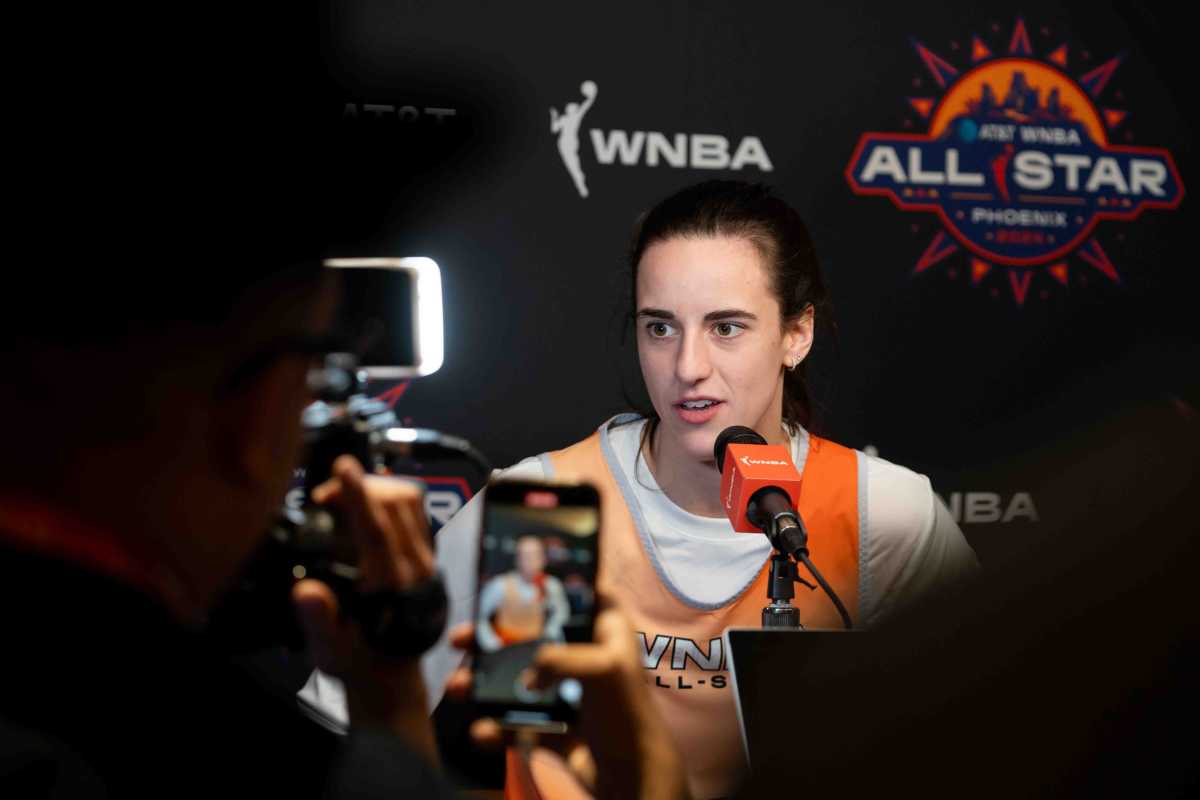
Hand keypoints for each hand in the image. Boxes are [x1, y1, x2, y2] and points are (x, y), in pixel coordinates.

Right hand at [292, 455, 438, 761]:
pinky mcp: (428, 556)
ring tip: (344, 494)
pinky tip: (368, 501)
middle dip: (361, 485)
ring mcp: (425, 560)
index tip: (343, 468)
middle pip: (395, 505)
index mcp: (389, 587)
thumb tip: (307, 591)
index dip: (358, 494)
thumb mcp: (329, 649)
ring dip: (378, 487)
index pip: (376, 528)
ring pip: (411, 503)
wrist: (390, 674)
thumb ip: (318, 619)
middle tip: (326, 494)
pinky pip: (418, 511)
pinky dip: (392, 496)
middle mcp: (414, 569)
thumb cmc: (356, 660)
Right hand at [444, 598, 689, 799]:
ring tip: (457, 688)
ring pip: (516, 678)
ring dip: (483, 683)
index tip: (509, 576)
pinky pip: (517, 721)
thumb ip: (562, 658)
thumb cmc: (629, 714)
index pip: (577, 592)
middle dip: (493, 637)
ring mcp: (565, 692)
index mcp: (604, 630)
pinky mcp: (552, 726)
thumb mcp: (605, 668)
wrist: (634, 780)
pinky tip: (482, 731)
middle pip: (532, 635)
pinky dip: (497, 726)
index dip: (548, 581)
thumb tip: (527, 675)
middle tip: (461, 638)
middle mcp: (584, 655)